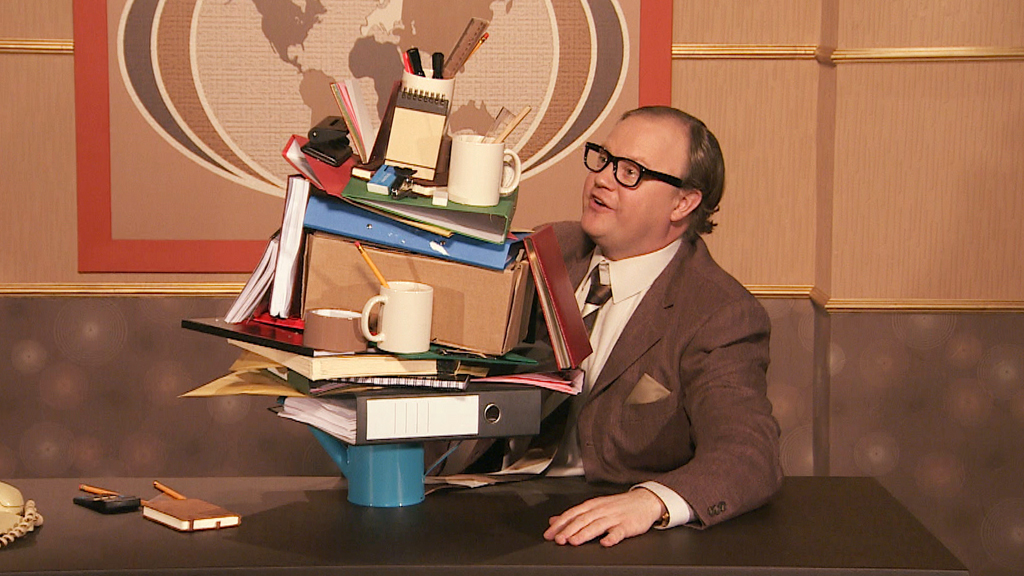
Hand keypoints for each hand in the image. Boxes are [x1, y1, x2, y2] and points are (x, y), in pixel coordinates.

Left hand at [543, 488, 666, 546]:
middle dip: (569, 530)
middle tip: (559, 539)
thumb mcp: (596, 506)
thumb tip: (554, 520)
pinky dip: (611, 538)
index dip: (560, 524)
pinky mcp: (627, 525)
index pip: (572, 514)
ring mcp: (614, 517)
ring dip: (585, 534)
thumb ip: (575, 514)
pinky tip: (605, 543)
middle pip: (582, 520)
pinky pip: (619, 532)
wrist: (645, 500)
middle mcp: (601, 510)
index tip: (549, 533)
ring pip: (597, 526)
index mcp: (592, 505)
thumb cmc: (619, 506)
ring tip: (574, 541)